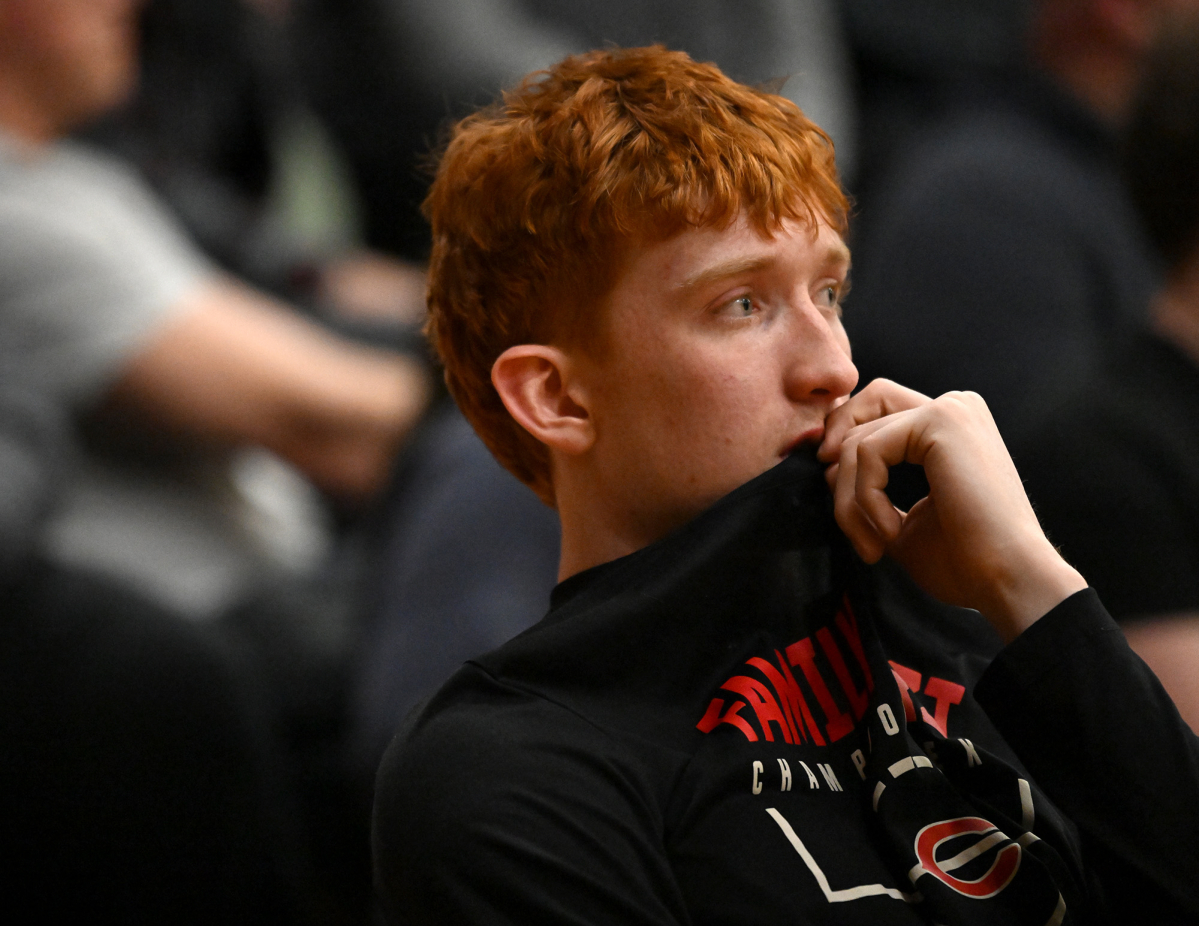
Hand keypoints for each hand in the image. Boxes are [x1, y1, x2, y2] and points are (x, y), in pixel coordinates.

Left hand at [817, 379, 1085, 640]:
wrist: (1008, 579)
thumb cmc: (963, 560)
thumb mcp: (899, 516)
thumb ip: (868, 484)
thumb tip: (826, 463)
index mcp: (948, 426)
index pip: (874, 411)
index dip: (843, 448)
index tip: (838, 501)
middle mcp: (953, 407)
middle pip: (860, 414)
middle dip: (839, 472)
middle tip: (848, 523)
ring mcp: (950, 409)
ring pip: (857, 441)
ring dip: (849, 501)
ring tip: (873, 544)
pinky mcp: (941, 421)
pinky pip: (868, 452)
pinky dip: (866, 498)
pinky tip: (891, 532)